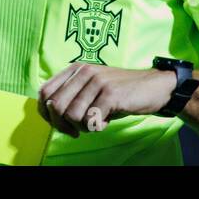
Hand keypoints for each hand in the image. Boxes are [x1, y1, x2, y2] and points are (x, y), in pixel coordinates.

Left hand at [37, 62, 175, 136]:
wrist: (154, 87)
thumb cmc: (119, 93)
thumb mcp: (91, 89)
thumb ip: (71, 96)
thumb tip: (49, 114)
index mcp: (75, 69)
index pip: (44, 92)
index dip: (47, 114)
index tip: (61, 124)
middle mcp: (84, 71)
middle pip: (56, 106)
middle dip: (63, 125)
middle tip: (78, 130)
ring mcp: (97, 81)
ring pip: (72, 115)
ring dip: (82, 127)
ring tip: (95, 123)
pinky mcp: (110, 94)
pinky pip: (91, 120)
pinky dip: (97, 127)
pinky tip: (106, 121)